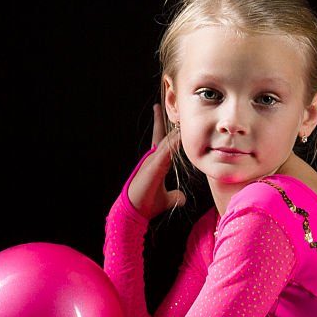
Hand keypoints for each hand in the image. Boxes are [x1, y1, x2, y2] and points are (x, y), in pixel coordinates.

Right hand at [126, 103, 187, 220]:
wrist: (134, 212)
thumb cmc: (147, 205)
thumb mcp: (166, 199)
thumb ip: (174, 196)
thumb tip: (182, 198)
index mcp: (157, 163)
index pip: (162, 141)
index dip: (166, 129)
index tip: (170, 117)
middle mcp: (154, 158)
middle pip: (163, 135)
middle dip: (166, 121)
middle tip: (169, 104)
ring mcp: (153, 161)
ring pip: (166, 141)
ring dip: (174, 128)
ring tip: (180, 112)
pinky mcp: (153, 167)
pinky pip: (166, 151)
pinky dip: (173, 143)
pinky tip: (180, 134)